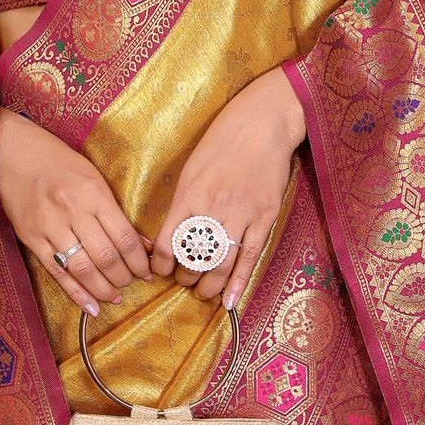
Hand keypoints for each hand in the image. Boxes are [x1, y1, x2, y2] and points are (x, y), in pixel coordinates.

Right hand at [0, 103, 153, 315]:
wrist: (14, 154)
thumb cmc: (59, 163)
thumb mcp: (93, 178)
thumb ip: (115, 211)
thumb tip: (141, 243)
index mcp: (93, 193)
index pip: (124, 237)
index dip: (139, 261)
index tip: (148, 272)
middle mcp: (72, 211)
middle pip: (106, 256)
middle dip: (124, 277)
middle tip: (131, 283)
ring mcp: (49, 226)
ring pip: (83, 269)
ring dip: (103, 289)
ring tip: (115, 296)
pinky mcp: (31, 238)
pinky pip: (56, 273)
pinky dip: (76, 293)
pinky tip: (92, 307)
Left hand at [150, 66, 305, 307]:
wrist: (263, 123)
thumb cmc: (222, 140)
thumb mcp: (191, 168)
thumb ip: (183, 202)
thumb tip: (174, 232)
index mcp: (189, 195)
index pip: (167, 243)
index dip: (160, 265)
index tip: (159, 271)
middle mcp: (213, 208)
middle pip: (194, 259)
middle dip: (185, 278)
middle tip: (184, 283)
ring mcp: (241, 214)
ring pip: (221, 264)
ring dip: (210, 286)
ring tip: (204, 294)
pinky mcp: (265, 217)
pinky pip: (250, 257)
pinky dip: (240, 282)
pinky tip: (232, 301)